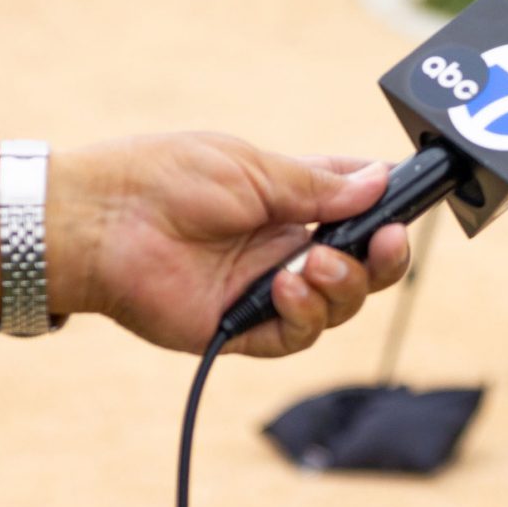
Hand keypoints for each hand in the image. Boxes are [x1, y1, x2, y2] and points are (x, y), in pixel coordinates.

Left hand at [48, 133, 412, 357]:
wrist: (101, 222)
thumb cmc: (165, 179)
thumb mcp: (253, 169)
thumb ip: (318, 186)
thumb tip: (380, 180)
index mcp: (292, 201)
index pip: (360, 208)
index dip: (388, 210)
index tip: (406, 203)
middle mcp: (286, 247)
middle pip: (363, 267)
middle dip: (385, 258)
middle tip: (384, 242)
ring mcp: (265, 290)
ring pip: (339, 305)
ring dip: (342, 285)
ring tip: (311, 264)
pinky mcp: (240, 329)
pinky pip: (295, 336)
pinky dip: (304, 314)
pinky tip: (286, 287)